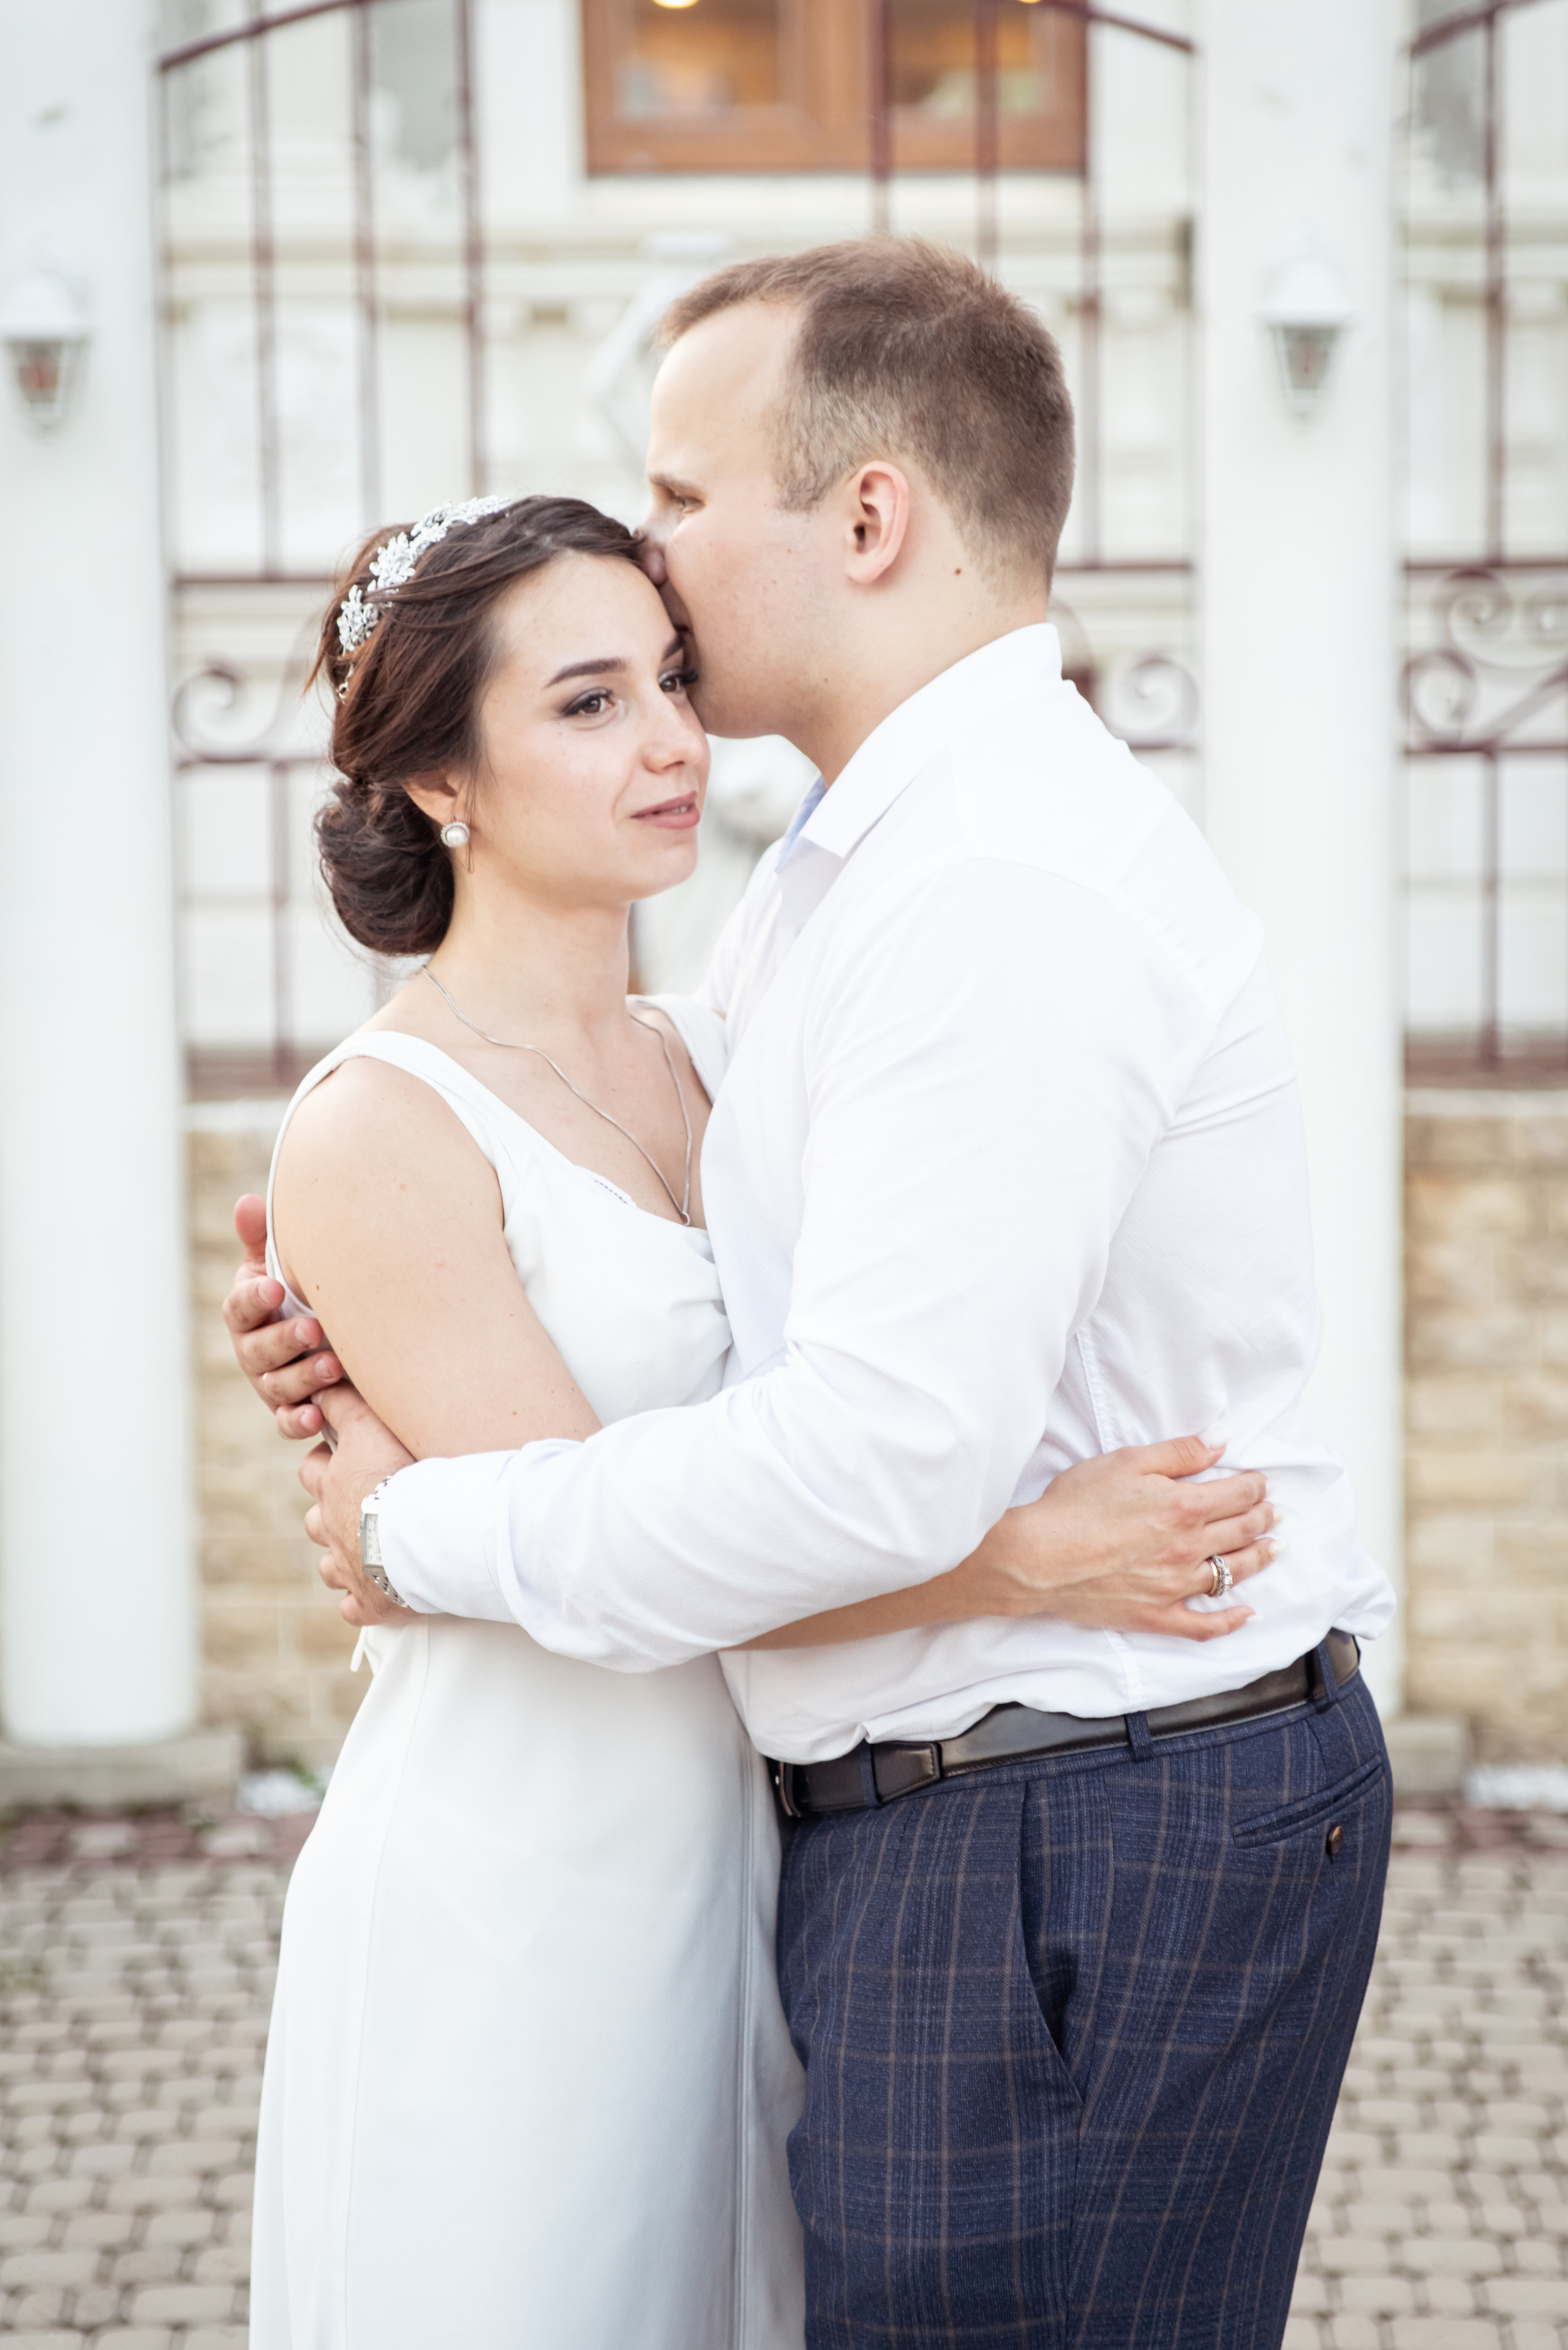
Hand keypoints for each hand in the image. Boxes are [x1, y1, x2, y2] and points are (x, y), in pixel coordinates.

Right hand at [222, 1194, 344, 1437]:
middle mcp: (254, 1351)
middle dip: (284, 1341)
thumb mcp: (281, 1265)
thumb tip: (247, 1201)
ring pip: (278, 1387)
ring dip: (303, 1378)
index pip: (240, 1307)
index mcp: (248, 1313)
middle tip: (313, 1329)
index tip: (275, 1287)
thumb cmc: (299, 1293)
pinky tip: (318, 1417)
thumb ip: (263, 1238)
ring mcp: (271, 1384)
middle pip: (259, 1350)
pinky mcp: (292, 1410)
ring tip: (333, 1366)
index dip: (254, 1298)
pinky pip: (289, 1422)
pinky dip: (300, 1422)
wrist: (332, 1334)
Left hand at [299, 1384, 418, 1628]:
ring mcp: (348, 1569)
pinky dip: (363, 1601)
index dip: (324, 1464)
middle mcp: (333, 1528)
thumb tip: (321, 1385)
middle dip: (328, 1515)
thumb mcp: (370, 1425)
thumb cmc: (401, 1475)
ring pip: (330, 1566)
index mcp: (333, 1488)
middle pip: (315, 1522)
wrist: (425, 1533)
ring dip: (343, 1559)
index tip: (340, 1460)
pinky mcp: (369, 1603)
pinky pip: (355, 1607)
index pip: (313, 1471)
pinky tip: (378, 1595)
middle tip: (356, 1509)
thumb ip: (345, 1402)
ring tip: (368, 1553)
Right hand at [965, 1436, 1276, 1642]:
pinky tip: (1246, 1614)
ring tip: (1271, 1549)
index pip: (1238, 1495)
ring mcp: (1175, 1586)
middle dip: (1262, 1518)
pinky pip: (1204, 1625)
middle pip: (1242, 1532)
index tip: (1260, 1483)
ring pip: (1233, 1574)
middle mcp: (1188, 1548)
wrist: (1039, 1557)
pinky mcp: (1156, 1615)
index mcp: (1184, 1507)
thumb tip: (1221, 1440)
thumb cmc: (1076, 1505)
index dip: (1255, 1487)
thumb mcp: (1127, 1462)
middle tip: (1272, 1513)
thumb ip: (1179, 1452)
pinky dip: (1230, 1621)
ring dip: (1258, 1559)